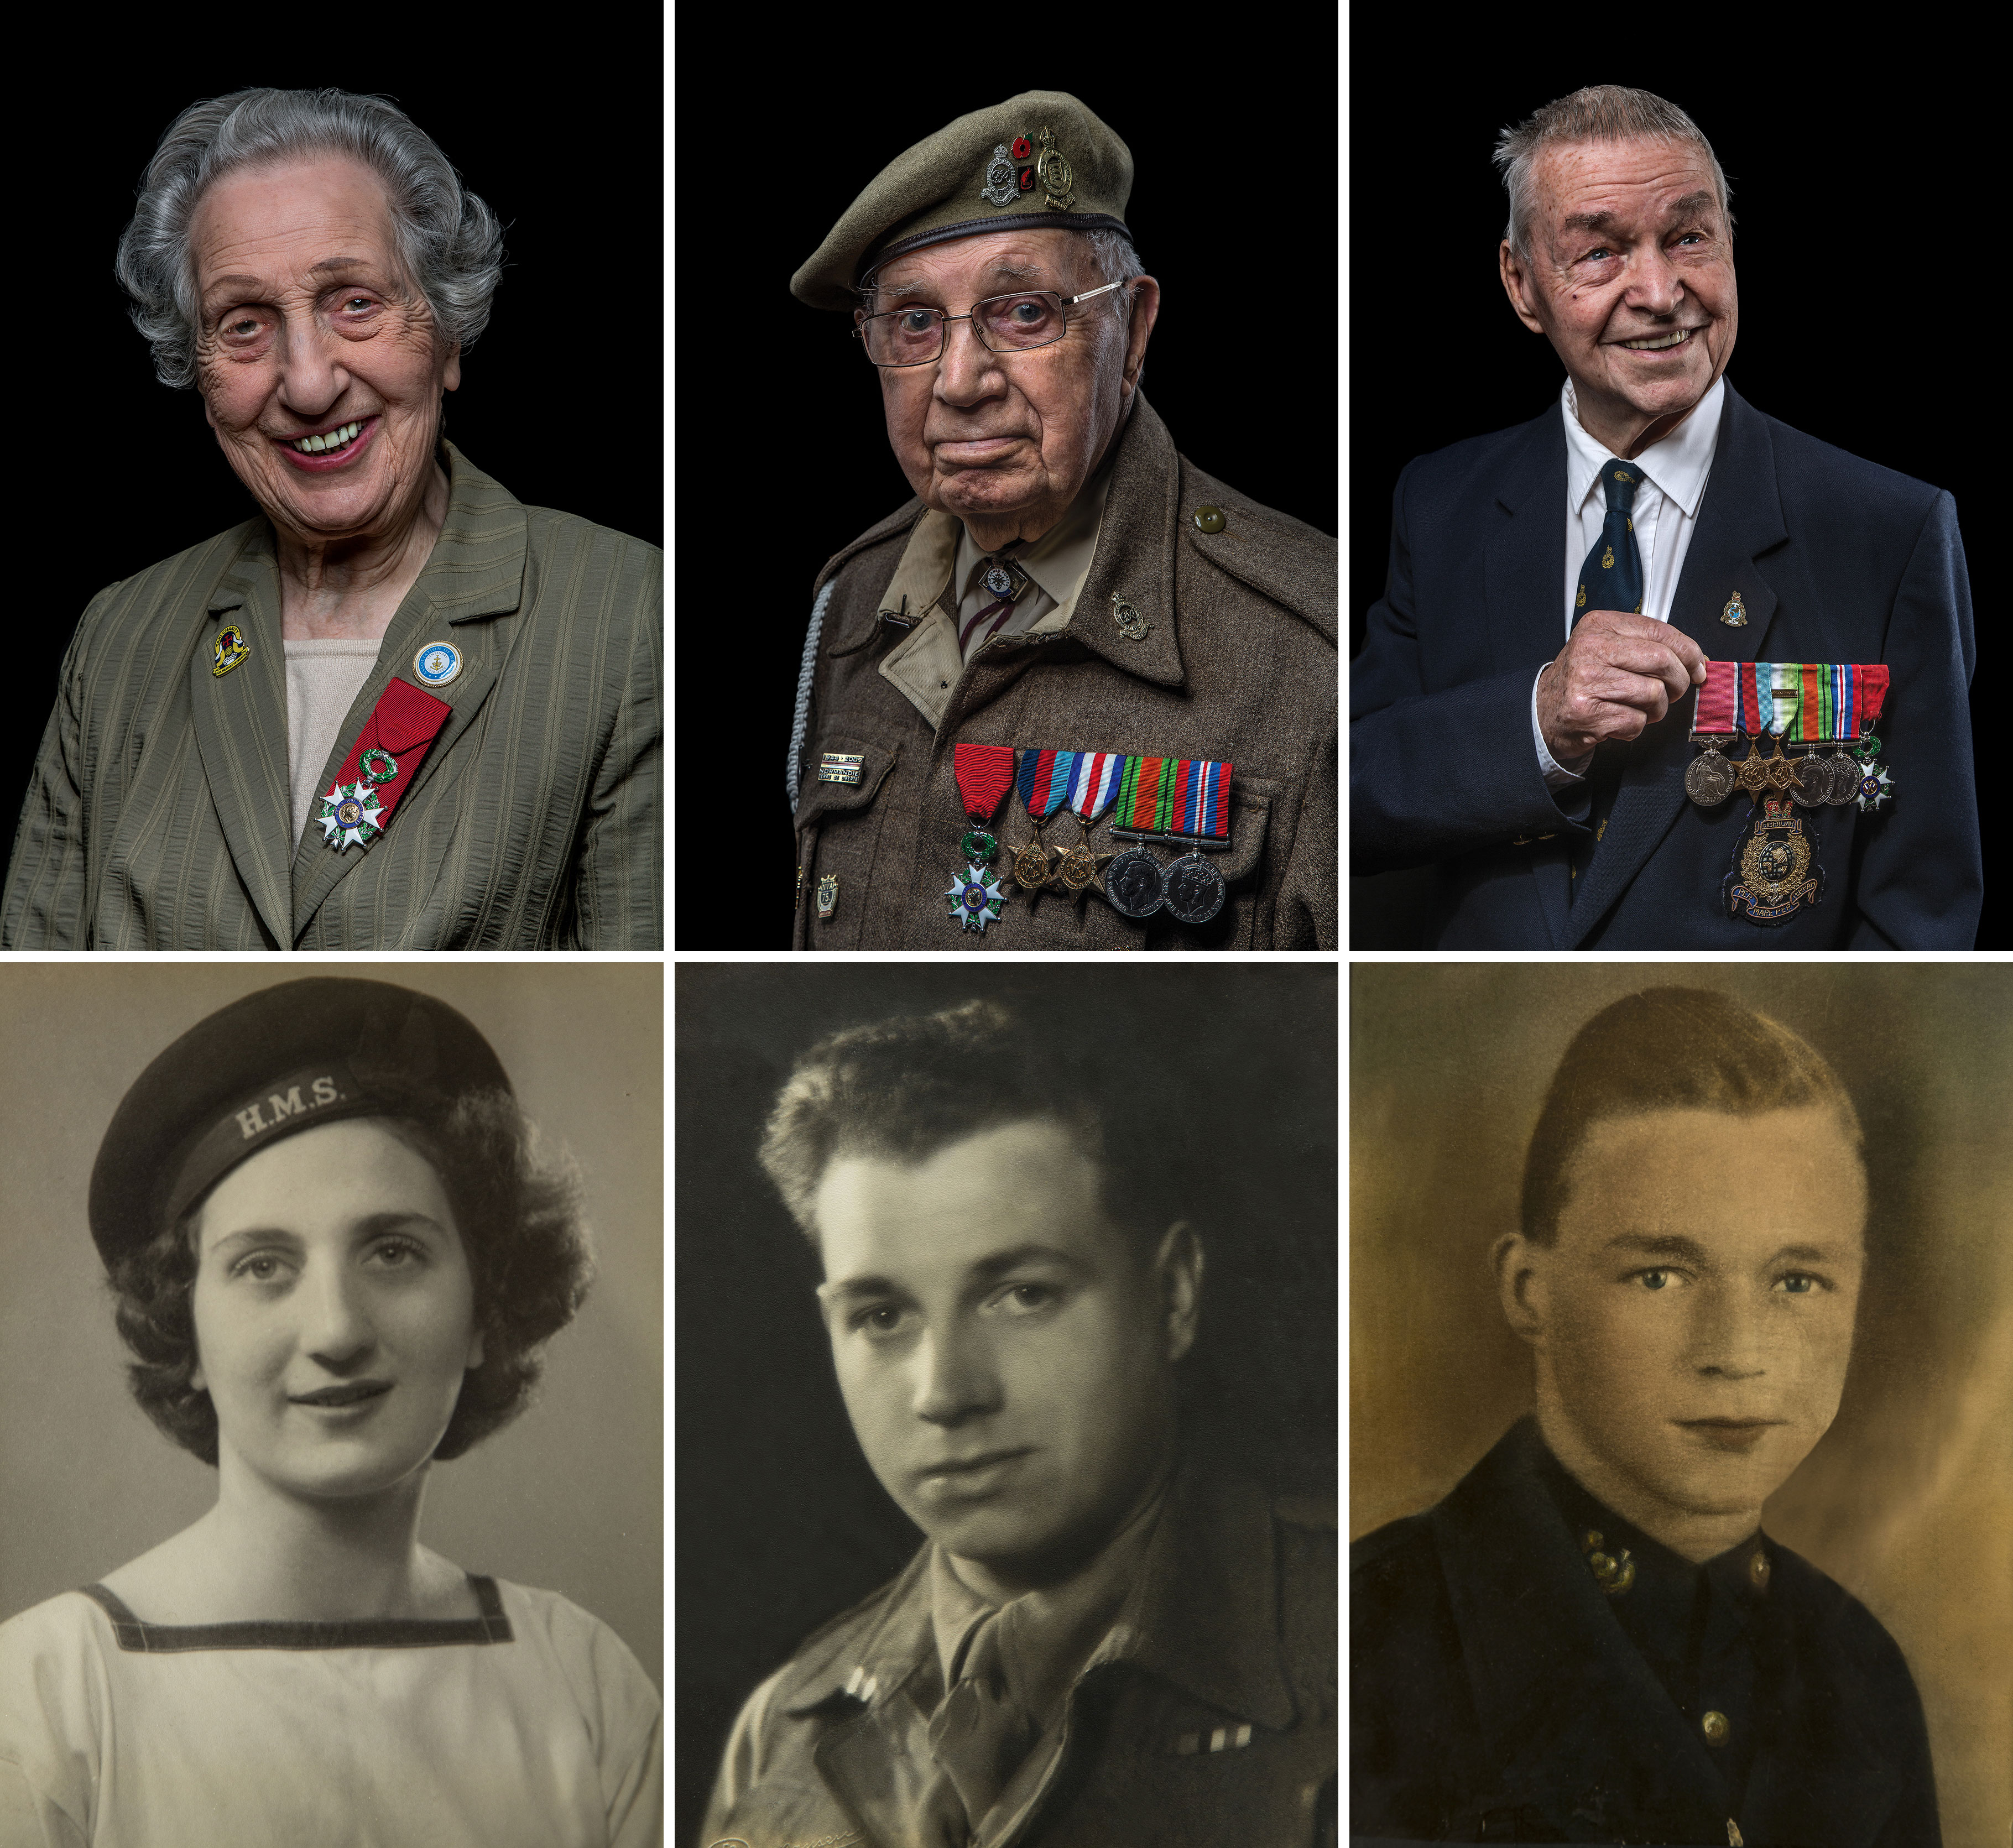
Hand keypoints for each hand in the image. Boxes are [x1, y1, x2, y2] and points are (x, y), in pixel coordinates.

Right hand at [1537, 611, 1706, 764]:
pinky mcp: (1588, 713)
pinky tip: (1618, 721)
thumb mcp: (1608, 648)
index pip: (1660, 631)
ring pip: (1654, 694)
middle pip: (1663, 661)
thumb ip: (1648, 647)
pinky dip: (1635, 727)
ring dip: (1656, 709)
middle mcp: (1591, 649)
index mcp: (1599, 625)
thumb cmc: (1584, 680)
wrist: (1542, 713)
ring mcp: (1587, 681)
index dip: (1689, 651)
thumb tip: (1699, 661)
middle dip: (1678, 681)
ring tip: (1639, 708)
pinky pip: (1637, 721)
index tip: (1698, 666)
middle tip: (1673, 691)